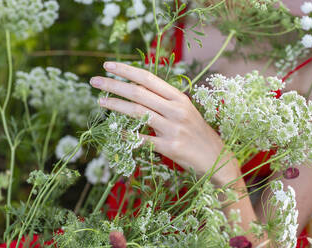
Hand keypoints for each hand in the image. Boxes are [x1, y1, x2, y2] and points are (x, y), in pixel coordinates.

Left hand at [90, 62, 237, 184]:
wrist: (217, 159)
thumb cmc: (198, 133)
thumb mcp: (186, 111)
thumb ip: (166, 101)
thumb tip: (139, 91)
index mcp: (180, 98)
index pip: (149, 78)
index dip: (127, 70)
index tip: (108, 65)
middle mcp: (176, 110)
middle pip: (139, 93)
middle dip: (114, 85)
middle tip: (94, 81)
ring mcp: (173, 128)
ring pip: (138, 112)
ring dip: (115, 105)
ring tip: (100, 101)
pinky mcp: (170, 147)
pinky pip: (143, 139)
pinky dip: (128, 134)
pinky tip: (115, 131)